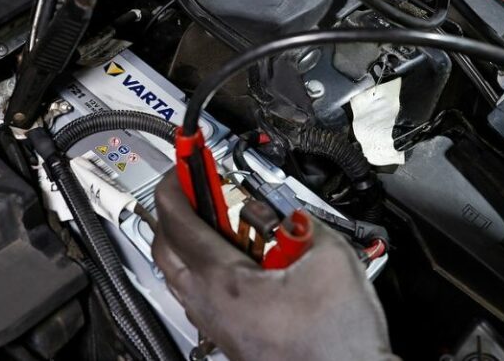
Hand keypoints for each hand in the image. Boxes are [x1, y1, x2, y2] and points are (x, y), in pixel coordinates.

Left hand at [152, 172, 397, 360]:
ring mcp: (216, 325)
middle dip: (176, 208)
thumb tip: (288, 209)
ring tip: (220, 217)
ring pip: (178, 272)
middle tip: (199, 186)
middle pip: (164, 246)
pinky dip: (204, 265)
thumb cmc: (338, 341)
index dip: (177, 183)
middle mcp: (209, 306)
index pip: (177, 220)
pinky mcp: (229, 338)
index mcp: (223, 282)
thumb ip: (302, 219)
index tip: (185, 163)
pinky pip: (197, 293)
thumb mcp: (331, 256)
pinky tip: (238, 256)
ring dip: (189, 237)